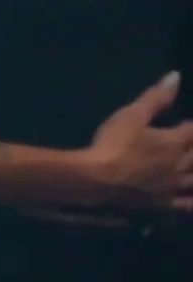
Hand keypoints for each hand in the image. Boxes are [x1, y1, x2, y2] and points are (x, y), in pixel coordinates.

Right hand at [85, 71, 192, 213]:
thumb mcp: (132, 115)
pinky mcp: (165, 203)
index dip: (192, 127)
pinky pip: (188, 205)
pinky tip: (192, 198)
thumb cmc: (114, 143)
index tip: (189, 125)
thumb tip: (176, 76)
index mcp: (174, 141)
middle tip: (191, 144)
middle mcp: (181, 164)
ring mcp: (174, 186)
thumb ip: (156, 98)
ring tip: (191, 167)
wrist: (98, 179)